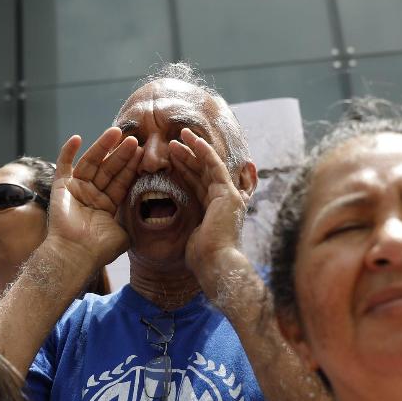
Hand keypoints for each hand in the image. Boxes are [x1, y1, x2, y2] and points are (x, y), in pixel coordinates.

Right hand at [47, 127, 141, 267]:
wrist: (76, 255)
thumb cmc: (99, 249)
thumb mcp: (124, 235)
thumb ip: (133, 221)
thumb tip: (148, 217)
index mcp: (107, 205)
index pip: (122, 181)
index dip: (131, 166)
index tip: (143, 152)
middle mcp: (92, 195)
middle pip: (108, 169)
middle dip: (121, 154)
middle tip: (134, 139)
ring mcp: (76, 190)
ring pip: (91, 163)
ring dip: (102, 147)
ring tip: (115, 132)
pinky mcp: (60, 188)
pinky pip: (63, 166)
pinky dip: (68, 152)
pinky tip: (78, 137)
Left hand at [171, 128, 252, 298]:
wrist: (215, 264)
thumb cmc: (202, 259)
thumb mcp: (191, 237)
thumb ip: (187, 226)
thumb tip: (172, 228)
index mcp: (215, 211)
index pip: (200, 185)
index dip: (187, 170)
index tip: (174, 160)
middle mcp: (225, 201)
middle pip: (204, 173)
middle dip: (188, 157)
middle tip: (172, 144)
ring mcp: (229, 196)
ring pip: (209, 166)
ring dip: (194, 149)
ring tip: (178, 136)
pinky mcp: (228, 193)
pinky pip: (215, 166)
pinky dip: (204, 152)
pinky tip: (193, 140)